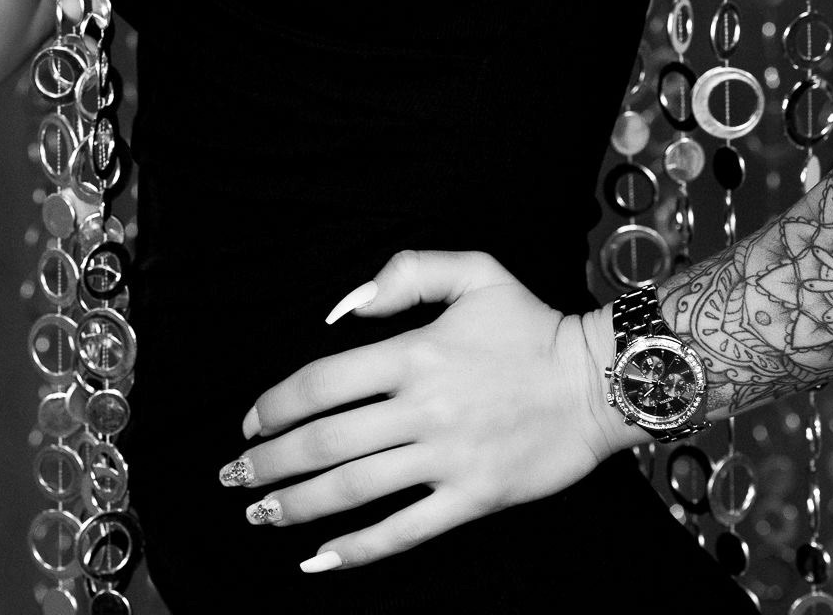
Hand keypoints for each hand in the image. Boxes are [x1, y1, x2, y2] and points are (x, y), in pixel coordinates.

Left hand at [222, 250, 631, 573]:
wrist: (598, 381)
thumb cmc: (531, 325)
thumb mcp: (474, 271)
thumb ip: (406, 273)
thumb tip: (344, 309)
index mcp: (415, 352)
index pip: (323, 381)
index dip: (277, 404)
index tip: (251, 422)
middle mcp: (423, 408)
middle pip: (327, 441)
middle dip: (270, 462)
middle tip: (233, 475)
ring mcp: (447, 458)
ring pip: (355, 489)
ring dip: (297, 505)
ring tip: (260, 513)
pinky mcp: (472, 498)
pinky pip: (404, 531)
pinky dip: (356, 550)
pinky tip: (317, 561)